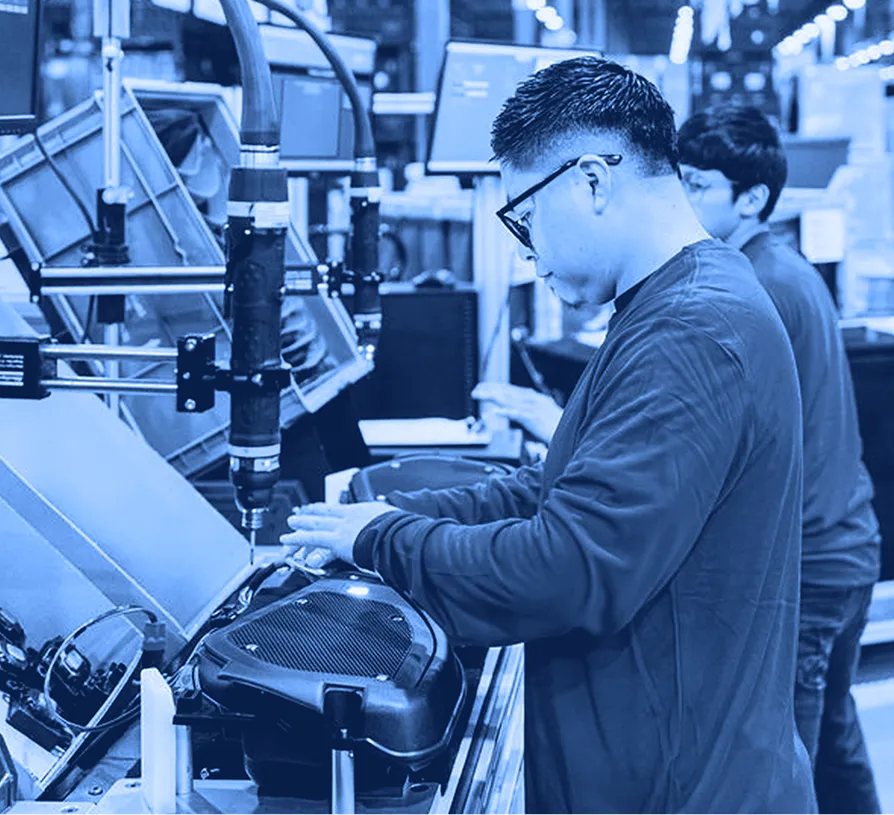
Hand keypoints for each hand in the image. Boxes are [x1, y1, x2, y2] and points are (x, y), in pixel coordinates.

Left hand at [280, 502, 395, 570]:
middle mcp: (349, 516)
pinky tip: (287, 540)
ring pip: (316, 524)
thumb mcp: (392, 520)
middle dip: (311, 514)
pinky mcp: (335, 541)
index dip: (327, 508)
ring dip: (301, 523)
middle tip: (300, 514)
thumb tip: (393, 525)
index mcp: (363, 511)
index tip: (318, 508)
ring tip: (291, 523)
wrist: (397, 535)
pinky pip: (311, 538)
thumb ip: (386, 522)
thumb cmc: (399, 531)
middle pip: (325, 514)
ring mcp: (341, 528)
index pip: (340, 509)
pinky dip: (297, 538)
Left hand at [472, 382, 562, 443]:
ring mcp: (533, 407)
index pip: (511, 390)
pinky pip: (516, 414)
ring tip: (479, 395)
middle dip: (490, 390)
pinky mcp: (534, 418)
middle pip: (507, 392)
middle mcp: (533, 399)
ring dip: (493, 397)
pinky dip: (504, 412)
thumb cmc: (557, 427)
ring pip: (509, 400)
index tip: (482, 387)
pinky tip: (493, 412)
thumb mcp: (540, 415)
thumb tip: (511, 410)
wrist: (573, 433)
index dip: (496, 388)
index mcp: (534, 398)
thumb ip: (526, 411)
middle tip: (475, 391)